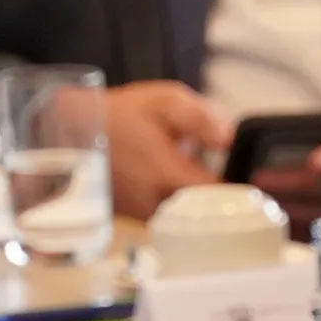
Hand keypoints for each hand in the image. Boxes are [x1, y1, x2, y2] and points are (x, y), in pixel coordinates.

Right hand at [94, 79, 238, 220]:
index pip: (218, 199)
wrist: (73, 131)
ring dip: (194, 205)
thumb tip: (229, 140)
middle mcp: (156, 204)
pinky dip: (173, 207)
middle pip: (203, 215)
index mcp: (169, 176)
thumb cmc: (121, 114)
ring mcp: (141, 215)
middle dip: (217, 201)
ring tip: (196, 180)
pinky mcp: (131, 219)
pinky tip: (172, 186)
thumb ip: (200, 120)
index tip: (248, 182)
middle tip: (224, 181)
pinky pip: (164, 219)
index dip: (237, 192)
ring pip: (183, 220)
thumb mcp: (165, 101)